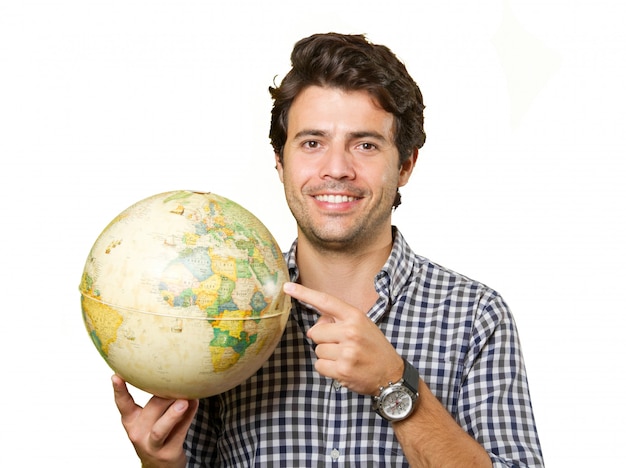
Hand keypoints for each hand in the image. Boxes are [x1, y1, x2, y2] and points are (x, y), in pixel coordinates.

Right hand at [111, 375, 198, 467]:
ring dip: (172, 414)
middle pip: (151, 410)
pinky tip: (194, 403)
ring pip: (160, 429)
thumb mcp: (149, 421)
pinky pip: (180, 433)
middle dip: (164, 395)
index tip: (116, 376)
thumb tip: (173, 376)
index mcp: (131, 422)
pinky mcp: (168, 453)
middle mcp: (138, 434)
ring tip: (183, 402)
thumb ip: (157, 402)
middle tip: (177, 380)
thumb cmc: (156, 436)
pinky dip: (189, 417)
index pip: (123, 404)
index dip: (119, 390)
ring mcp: (152, 446)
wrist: (160, 467)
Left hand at [283, 282, 403, 395]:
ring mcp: (346, 351)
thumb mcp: (361, 325)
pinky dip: (327, 368)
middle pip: (315, 332)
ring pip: (317, 350)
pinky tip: (342, 368)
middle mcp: (350, 331)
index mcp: (355, 316)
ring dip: (327, 355)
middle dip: (323, 340)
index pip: (325, 301)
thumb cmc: (373, 347)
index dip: (304, 293)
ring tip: (345, 357)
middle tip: (341, 345)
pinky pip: (319, 365)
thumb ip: (339, 320)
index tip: (287, 287)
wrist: (391, 374)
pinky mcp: (342, 369)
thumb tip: (316, 325)